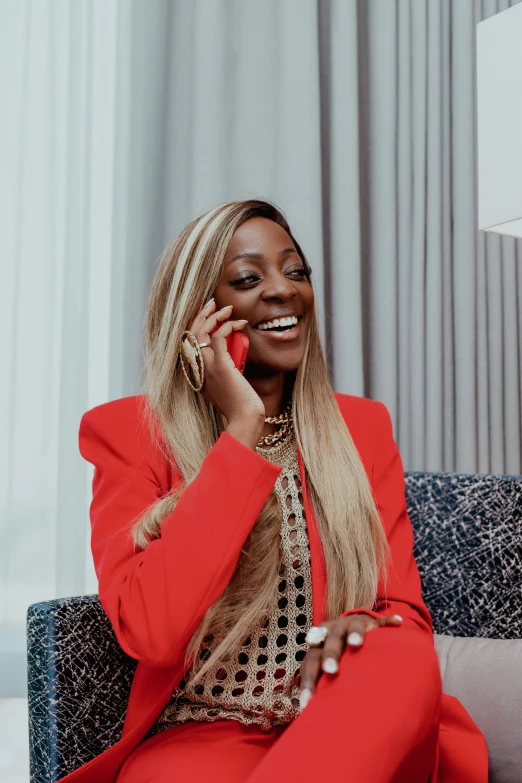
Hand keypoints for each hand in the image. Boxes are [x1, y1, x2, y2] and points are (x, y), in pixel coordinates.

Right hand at [185, 298, 264, 424]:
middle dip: (201, 314)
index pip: (188, 342)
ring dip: (214, 316)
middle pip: (191, 334)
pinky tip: (239, 323)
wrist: (243, 418)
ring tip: (227, 308)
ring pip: (202, 332)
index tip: (205, 313)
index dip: (194, 325)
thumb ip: (221, 373)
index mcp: (195, 373)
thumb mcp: (224, 386)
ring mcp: (206, 366)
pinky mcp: (220, 365)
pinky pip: (219, 336)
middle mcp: (196, 368)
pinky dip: (228, 326)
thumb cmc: (238, 405)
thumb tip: (230, 359)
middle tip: (212, 302)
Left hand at [298, 612, 402, 709]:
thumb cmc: (335, 656)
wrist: (348, 626)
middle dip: (330, 655)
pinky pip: (380, 622)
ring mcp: (353, 624)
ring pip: (353, 626)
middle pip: (330, 641)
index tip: (307, 703)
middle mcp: (334, 630)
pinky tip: (397, 623)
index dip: (309, 681)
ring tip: (356, 643)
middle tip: (331, 670)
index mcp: (319, 643)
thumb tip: (308, 715)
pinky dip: (388, 622)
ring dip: (354, 633)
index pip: (311, 661)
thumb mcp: (323, 666)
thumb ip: (318, 683)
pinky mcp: (371, 623)